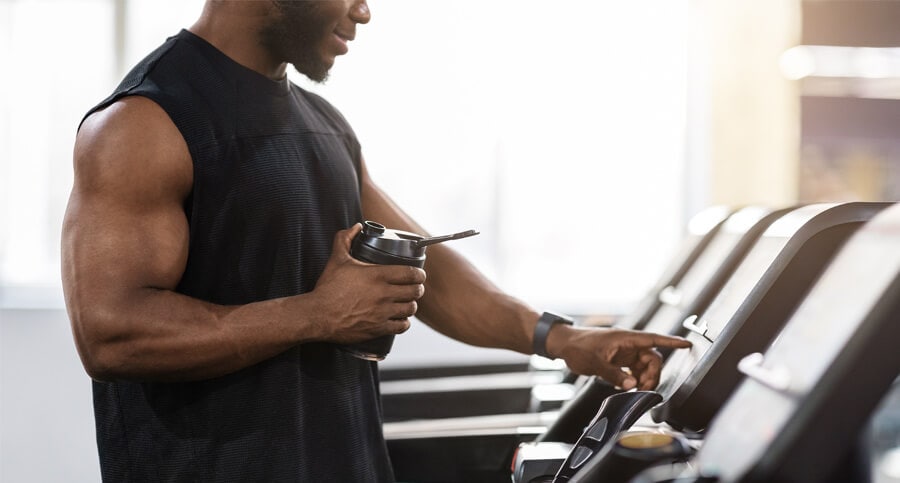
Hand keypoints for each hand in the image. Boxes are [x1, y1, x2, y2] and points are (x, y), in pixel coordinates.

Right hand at [307, 224, 426, 343]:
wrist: (317, 315)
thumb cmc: (328, 288)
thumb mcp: (337, 260)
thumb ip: (345, 239)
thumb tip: (355, 227)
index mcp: (377, 275)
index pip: (411, 273)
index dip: (419, 274)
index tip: (419, 275)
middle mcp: (383, 294)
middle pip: (415, 291)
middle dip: (417, 289)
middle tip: (414, 288)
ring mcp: (382, 312)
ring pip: (410, 309)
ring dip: (411, 305)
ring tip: (407, 302)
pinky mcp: (378, 328)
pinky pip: (402, 326)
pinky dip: (403, 322)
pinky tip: (399, 318)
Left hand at [552, 326, 691, 389]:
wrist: (563, 345)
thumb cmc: (578, 347)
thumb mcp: (595, 363)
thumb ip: (615, 375)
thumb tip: (633, 385)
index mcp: (625, 338)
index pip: (654, 339)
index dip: (672, 342)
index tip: (687, 344)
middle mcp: (628, 344)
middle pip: (652, 358)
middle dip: (653, 374)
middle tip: (644, 389)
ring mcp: (624, 351)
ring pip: (644, 366)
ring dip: (644, 379)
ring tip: (636, 391)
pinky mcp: (619, 359)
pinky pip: (634, 369)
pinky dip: (635, 379)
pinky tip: (630, 387)